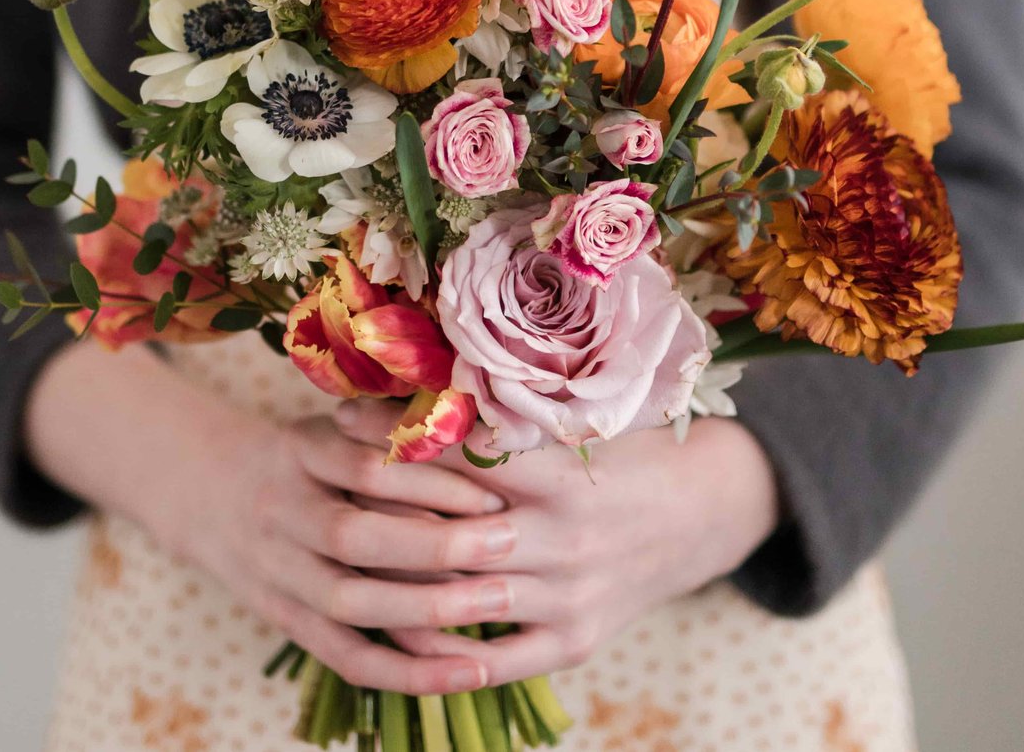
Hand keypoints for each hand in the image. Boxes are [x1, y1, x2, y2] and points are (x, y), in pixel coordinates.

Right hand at [25, 340, 519, 693]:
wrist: (206, 490)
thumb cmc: (303, 453)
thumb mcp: (333, 421)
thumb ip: (392, 430)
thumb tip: (487, 438)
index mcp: (299, 451)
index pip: (364, 465)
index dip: (430, 476)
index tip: (497, 484)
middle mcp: (282, 511)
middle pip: (353, 535)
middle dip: (433, 541)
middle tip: (507, 540)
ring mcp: (278, 571)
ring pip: (348, 601)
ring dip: (425, 607)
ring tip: (497, 603)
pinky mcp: (287, 620)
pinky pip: (346, 655)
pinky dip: (406, 672)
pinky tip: (466, 672)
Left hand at [334, 397, 779, 685]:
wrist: (701, 516)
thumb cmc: (624, 451)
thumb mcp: (581, 417)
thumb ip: (510, 406)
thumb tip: (424, 362)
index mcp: (565, 476)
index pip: (466, 455)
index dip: (402, 436)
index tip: (343, 416)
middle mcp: (566, 541)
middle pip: (454, 534)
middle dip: (384, 515)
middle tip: (323, 493)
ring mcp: (569, 598)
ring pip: (463, 601)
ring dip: (396, 585)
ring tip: (338, 563)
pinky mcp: (573, 642)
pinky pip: (496, 661)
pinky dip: (442, 655)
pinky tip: (391, 633)